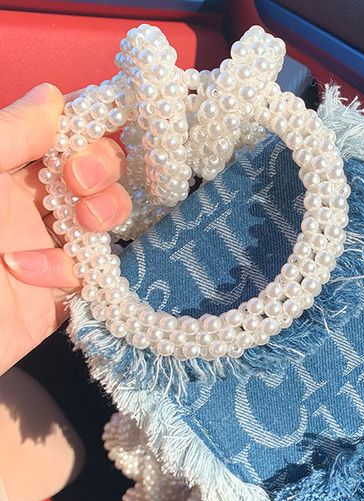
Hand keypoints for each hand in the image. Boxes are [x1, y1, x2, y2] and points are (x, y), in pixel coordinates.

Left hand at [0, 84, 131, 374]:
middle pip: (97, 171)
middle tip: (79, 187)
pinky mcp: (59, 293)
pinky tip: (38, 279)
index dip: (89, 128)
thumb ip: (6, 135)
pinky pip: (94, 272)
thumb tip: (55, 97)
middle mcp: (29, 201)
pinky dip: (73, 271)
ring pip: (105, 218)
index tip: (89, 140)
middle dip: (102, 173)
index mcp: (3, 166)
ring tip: (76, 229)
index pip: (63, 131)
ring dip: (101, 217)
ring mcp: (48, 246)